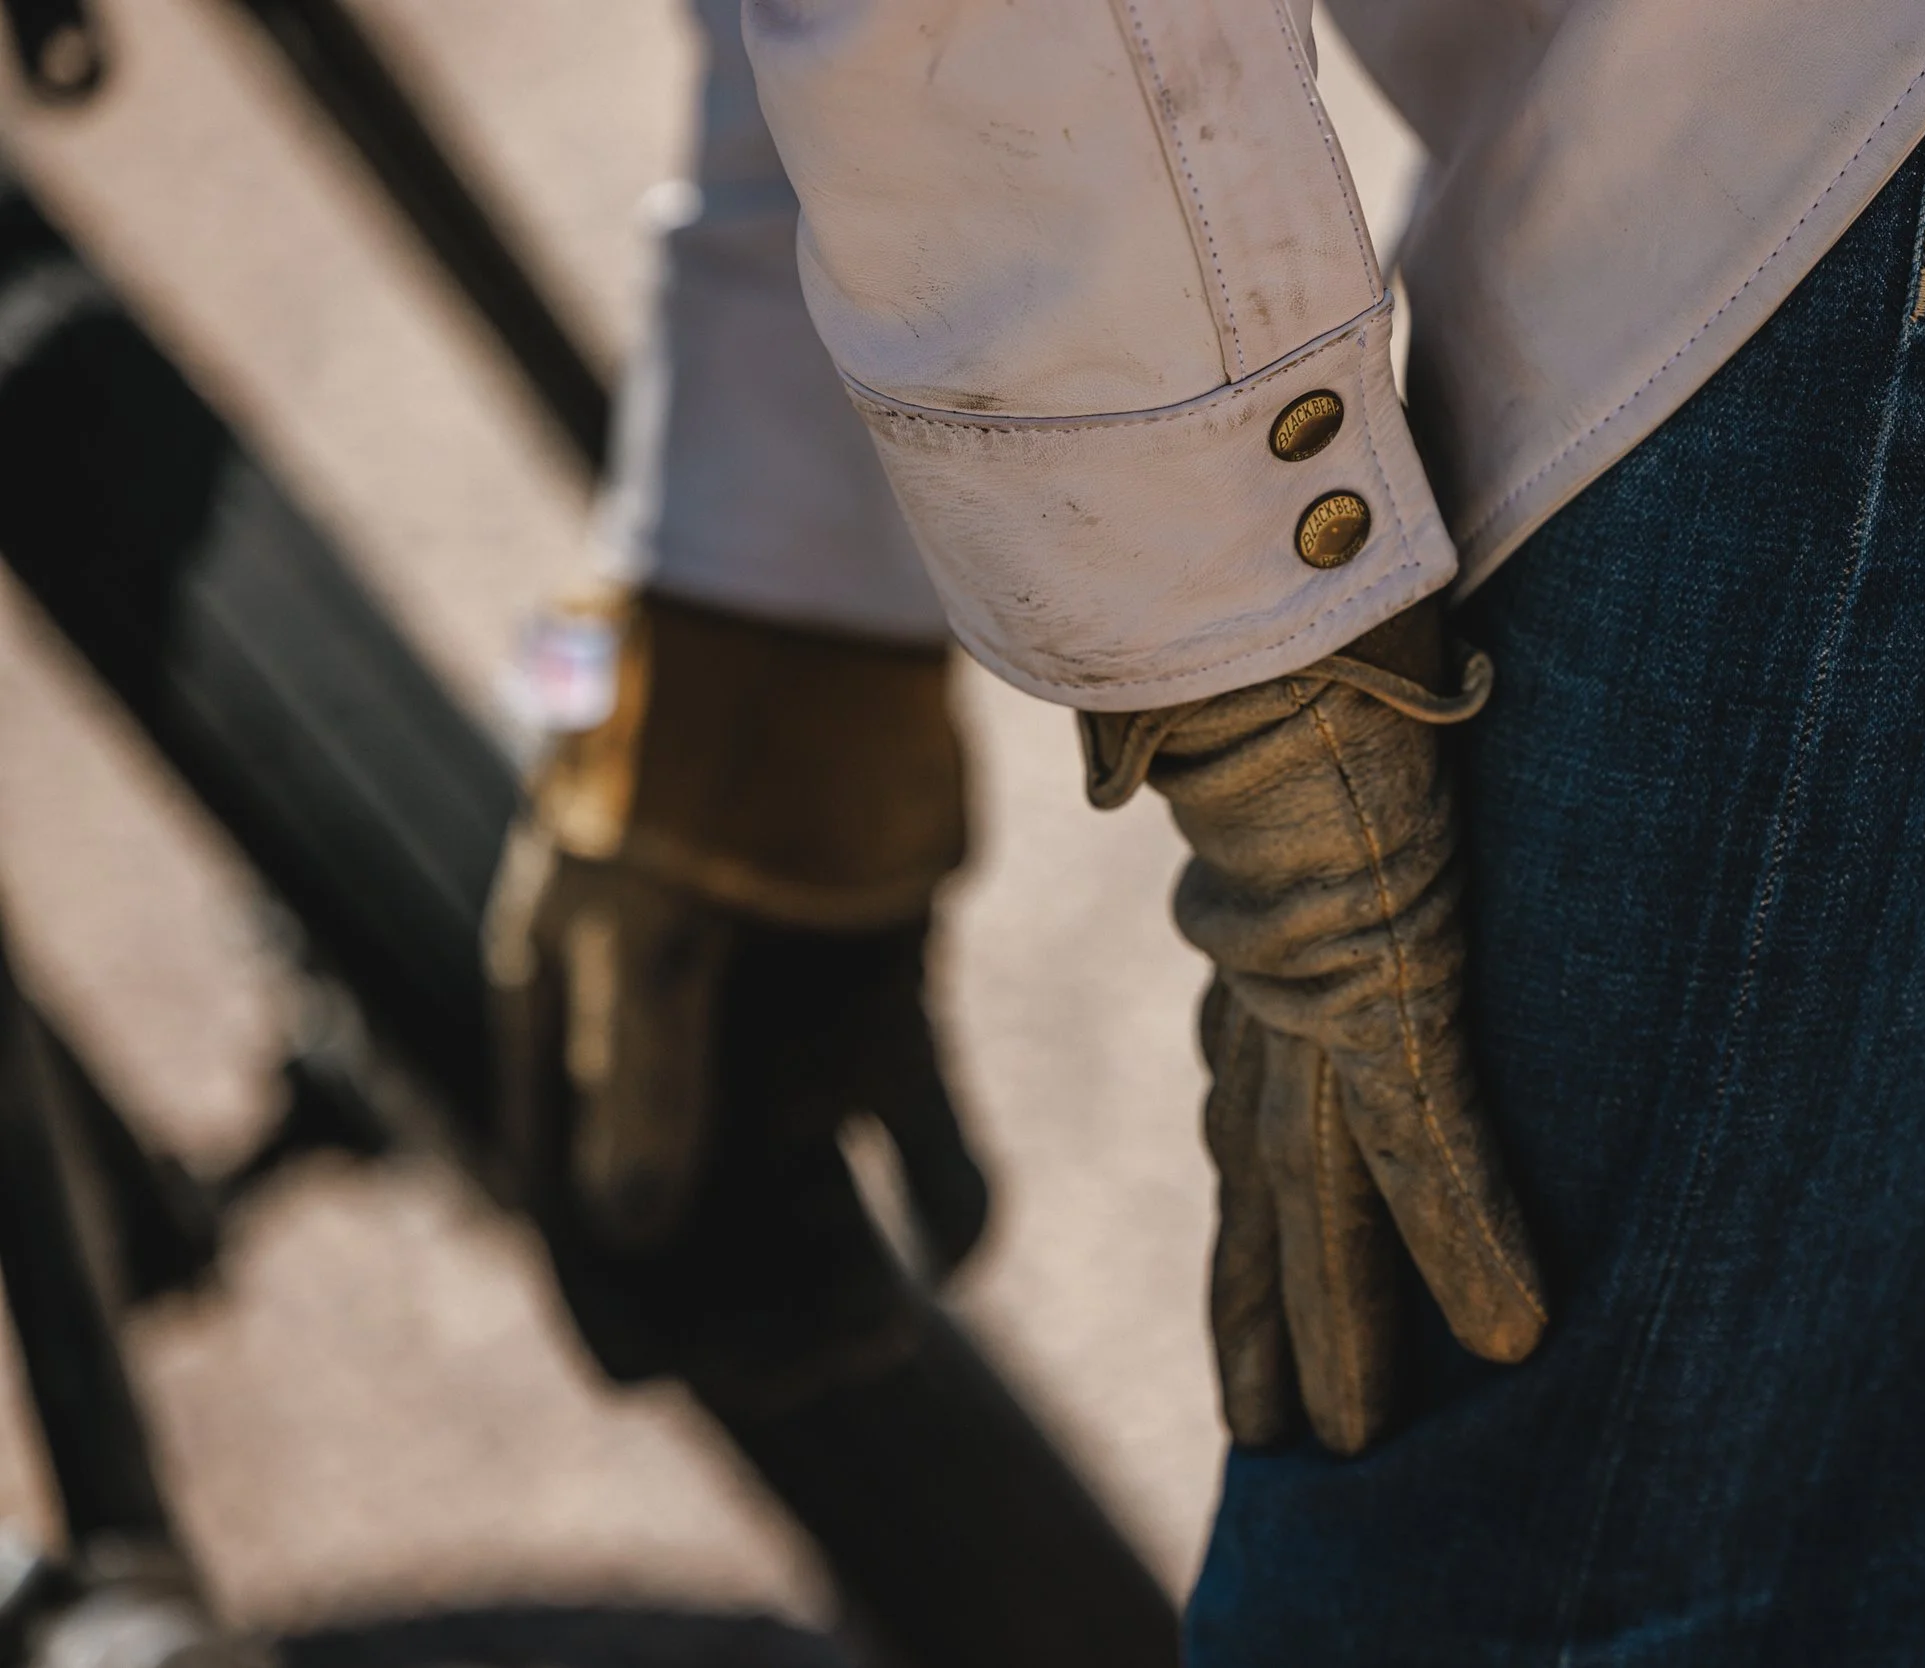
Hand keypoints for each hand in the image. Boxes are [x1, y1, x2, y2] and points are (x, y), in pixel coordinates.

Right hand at [485, 593, 984, 1405]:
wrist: (816, 627)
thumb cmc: (690, 755)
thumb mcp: (644, 915)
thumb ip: (638, 1071)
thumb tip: (628, 1233)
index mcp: (573, 1038)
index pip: (574, 1209)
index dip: (618, 1302)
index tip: (673, 1376)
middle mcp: (679, 1053)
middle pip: (704, 1228)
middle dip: (751, 1307)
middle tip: (821, 1350)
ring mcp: (784, 1029)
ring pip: (808, 1197)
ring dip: (843, 1271)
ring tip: (884, 1324)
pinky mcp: (887, 1002)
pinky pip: (917, 1130)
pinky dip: (942, 1197)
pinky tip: (954, 1256)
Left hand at [1084, 607, 1545, 1453]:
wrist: (1280, 641)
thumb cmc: (1320, 677)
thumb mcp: (1336, 776)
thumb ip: (1355, 827)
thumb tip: (1389, 809)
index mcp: (1254, 963)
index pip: (1246, 1127)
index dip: (1248, 1229)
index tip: (1246, 1309)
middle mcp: (1267, 1012)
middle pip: (1263, 1201)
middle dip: (1265, 1320)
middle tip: (1271, 1440)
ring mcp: (1316, 1018)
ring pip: (1321, 1212)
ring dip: (1338, 1331)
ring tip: (1345, 1445)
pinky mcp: (1379, 1004)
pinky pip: (1428, 1151)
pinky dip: (1464, 1243)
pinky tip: (1513, 1339)